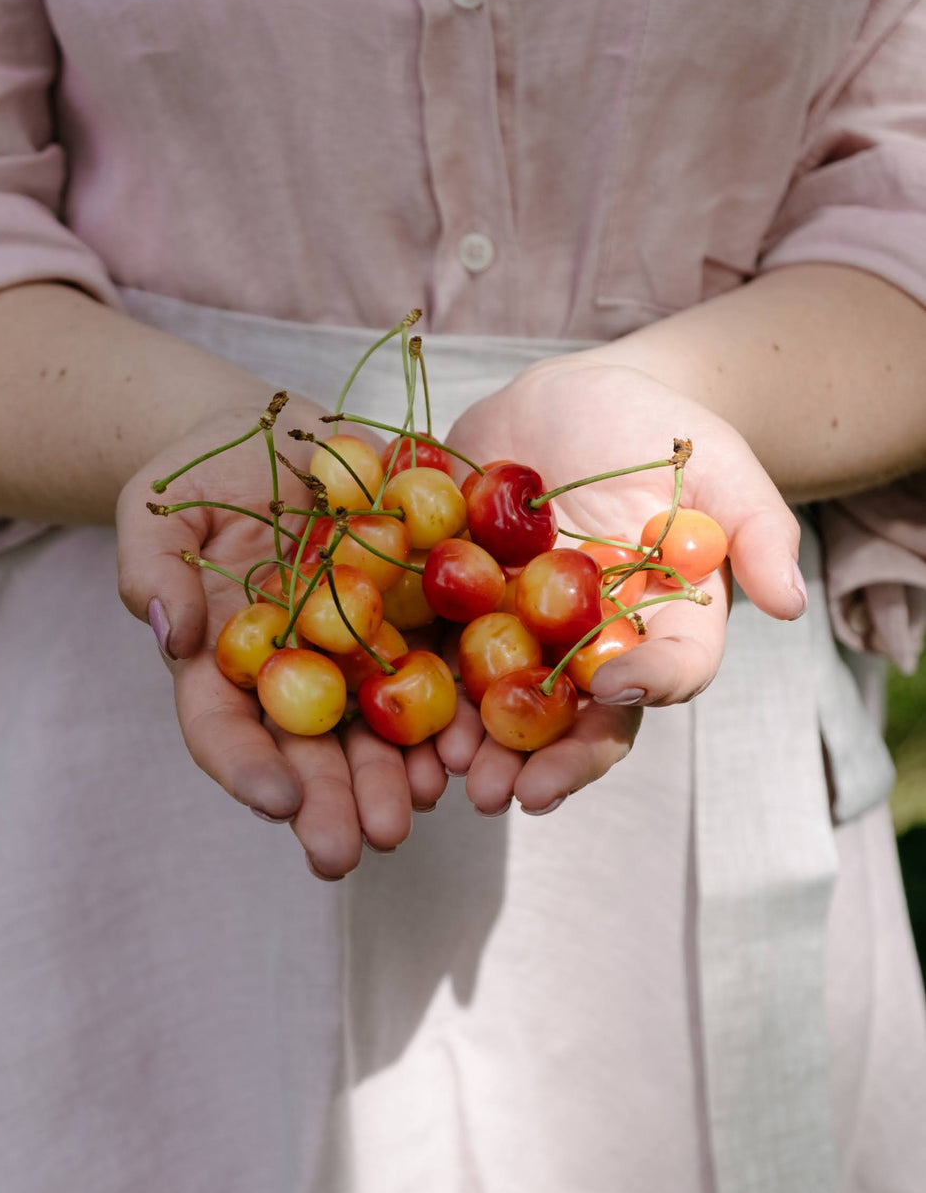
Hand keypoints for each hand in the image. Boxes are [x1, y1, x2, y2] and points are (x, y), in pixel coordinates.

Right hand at [116, 401, 446, 877]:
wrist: (280, 438)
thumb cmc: (199, 479)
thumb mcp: (156, 508)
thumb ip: (152, 567)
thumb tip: (171, 635)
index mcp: (225, 664)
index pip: (223, 727)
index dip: (244, 766)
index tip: (274, 799)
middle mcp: (296, 677)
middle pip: (309, 752)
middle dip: (329, 802)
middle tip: (346, 851)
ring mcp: (359, 656)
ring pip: (378, 734)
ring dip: (394, 780)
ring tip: (412, 812)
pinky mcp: (418, 622)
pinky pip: (443, 677)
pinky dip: (457, 717)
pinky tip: (470, 749)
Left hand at [436, 359, 804, 812]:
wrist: (566, 401)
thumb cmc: (656, 431)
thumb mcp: (717, 462)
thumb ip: (756, 528)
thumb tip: (788, 603)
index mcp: (664, 624)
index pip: (670, 669)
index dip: (649, 684)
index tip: (616, 687)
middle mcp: (594, 649)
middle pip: (582, 719)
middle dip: (552, 759)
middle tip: (519, 792)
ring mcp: (524, 639)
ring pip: (507, 709)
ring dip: (482, 748)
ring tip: (456, 772)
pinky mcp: (460, 614)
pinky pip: (441, 663)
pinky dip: (422, 697)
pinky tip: (404, 726)